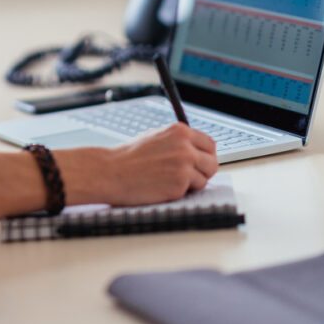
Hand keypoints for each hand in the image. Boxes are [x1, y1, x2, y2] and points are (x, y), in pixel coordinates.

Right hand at [66, 123, 217, 206]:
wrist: (111, 171)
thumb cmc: (129, 156)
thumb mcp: (156, 137)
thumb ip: (178, 141)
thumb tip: (197, 150)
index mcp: (180, 131)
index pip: (209, 144)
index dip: (205, 156)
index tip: (199, 162)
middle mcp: (185, 147)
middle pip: (212, 163)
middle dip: (203, 171)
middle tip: (188, 176)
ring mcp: (184, 166)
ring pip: (204, 179)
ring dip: (191, 183)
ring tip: (169, 180)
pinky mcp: (179, 185)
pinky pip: (191, 191)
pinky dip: (180, 192)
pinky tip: (162, 187)